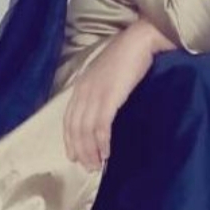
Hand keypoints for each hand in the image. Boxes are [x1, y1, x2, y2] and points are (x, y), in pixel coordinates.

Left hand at [63, 22, 160, 171]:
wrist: (140, 41)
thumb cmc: (129, 56)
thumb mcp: (108, 74)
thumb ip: (102, 90)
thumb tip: (104, 111)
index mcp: (81, 86)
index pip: (69, 119)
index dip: (70, 140)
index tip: (74, 156)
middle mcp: (83, 91)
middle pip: (75, 128)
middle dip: (80, 150)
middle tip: (89, 168)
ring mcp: (95, 94)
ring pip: (86, 130)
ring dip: (91, 151)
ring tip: (97, 165)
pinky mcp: (109, 97)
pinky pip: (101, 126)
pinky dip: (102, 142)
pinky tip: (107, 153)